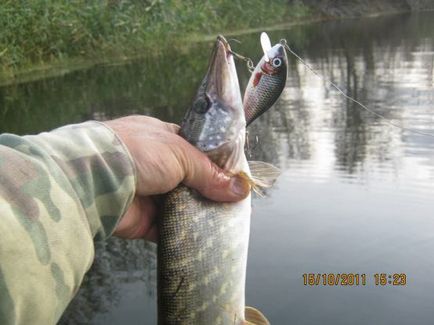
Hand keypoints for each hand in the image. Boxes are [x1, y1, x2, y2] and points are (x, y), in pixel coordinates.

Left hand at [104, 116, 249, 240]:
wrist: (95, 180)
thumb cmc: (136, 153)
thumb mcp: (181, 153)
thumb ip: (210, 173)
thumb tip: (241, 188)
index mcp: (162, 138)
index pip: (195, 150)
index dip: (215, 163)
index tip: (235, 177)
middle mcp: (155, 164)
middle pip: (191, 180)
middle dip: (210, 191)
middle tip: (234, 202)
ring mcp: (148, 192)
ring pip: (182, 205)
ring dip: (199, 213)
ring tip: (225, 221)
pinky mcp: (143, 220)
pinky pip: (169, 229)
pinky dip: (184, 233)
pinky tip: (205, 236)